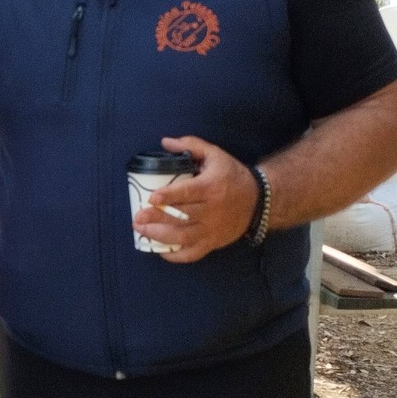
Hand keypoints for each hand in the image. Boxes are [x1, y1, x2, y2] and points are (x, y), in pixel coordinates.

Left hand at [135, 135, 258, 263]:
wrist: (259, 201)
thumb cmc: (232, 176)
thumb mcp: (216, 155)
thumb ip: (191, 145)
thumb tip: (165, 142)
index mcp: (211, 187)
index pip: (188, 193)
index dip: (169, 196)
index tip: (151, 198)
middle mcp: (212, 210)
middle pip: (182, 217)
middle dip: (157, 218)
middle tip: (137, 218)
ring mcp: (212, 229)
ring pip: (184, 237)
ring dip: (160, 236)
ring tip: (141, 231)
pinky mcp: (213, 243)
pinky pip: (193, 254)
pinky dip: (175, 255)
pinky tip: (159, 249)